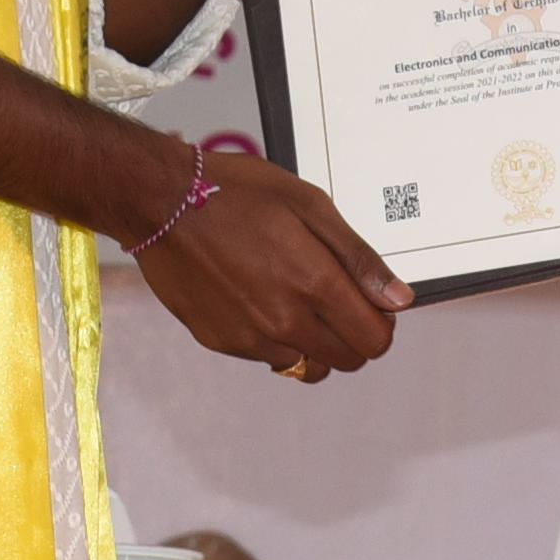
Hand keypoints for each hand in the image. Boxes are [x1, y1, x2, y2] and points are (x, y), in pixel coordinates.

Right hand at [132, 147, 410, 377]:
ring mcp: (251, 337)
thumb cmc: (234, 192)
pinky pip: (267, 358)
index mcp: (314, 283)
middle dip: (354, 336)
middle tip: (338, 302)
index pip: (374, 340)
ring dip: (315, 343)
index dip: (382, 324)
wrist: (161, 201)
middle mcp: (285, 320)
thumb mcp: (310, 205)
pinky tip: (261, 300)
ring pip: (308, 366)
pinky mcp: (222, 342)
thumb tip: (398, 299)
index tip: (372, 306)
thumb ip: (358, 258)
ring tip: (298, 302)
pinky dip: (276, 340)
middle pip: (348, 360)